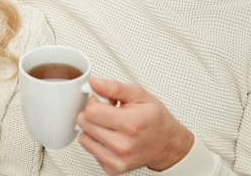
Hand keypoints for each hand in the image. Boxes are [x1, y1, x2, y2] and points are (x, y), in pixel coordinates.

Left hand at [76, 78, 193, 174]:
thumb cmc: (154, 119)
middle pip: (84, 123)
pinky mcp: (112, 169)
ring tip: (110, 125)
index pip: (91, 111)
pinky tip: (111, 137)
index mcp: (130, 124)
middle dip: (92, 113)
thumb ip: (113, 87)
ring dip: (92, 128)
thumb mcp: (138, 94)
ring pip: (83, 138)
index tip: (102, 101)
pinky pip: (90, 150)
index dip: (93, 101)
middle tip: (108, 112)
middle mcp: (123, 145)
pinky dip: (96, 142)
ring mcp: (117, 160)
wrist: (167, 144)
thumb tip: (94, 82)